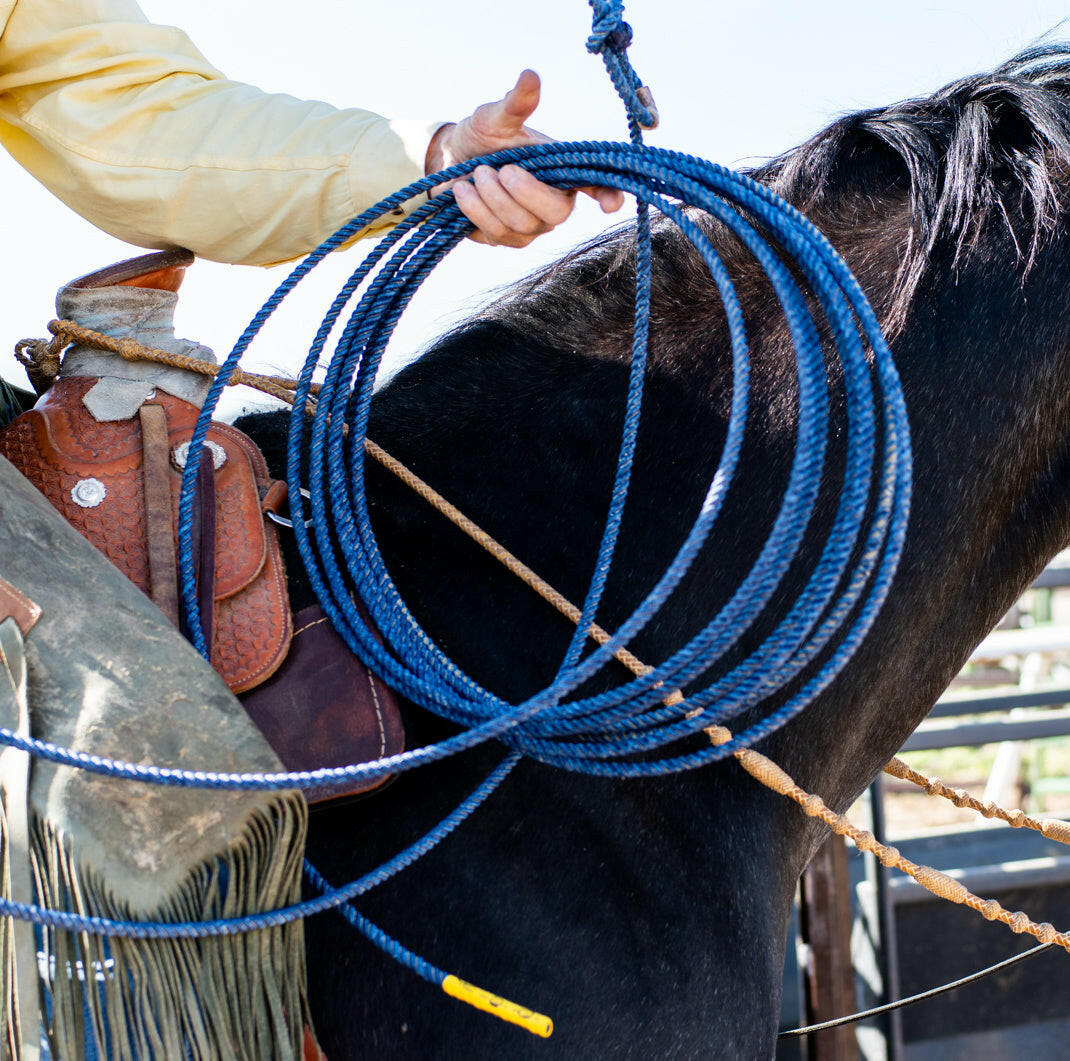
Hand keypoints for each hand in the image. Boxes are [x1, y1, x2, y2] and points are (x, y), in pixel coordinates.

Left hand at [425, 70, 623, 246]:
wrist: (450, 163)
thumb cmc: (482, 138)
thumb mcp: (496, 118)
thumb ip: (516, 103)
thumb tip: (530, 76)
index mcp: (563, 170)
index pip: (594, 185)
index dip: (608, 195)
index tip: (611, 204)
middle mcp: (554, 202)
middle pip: (556, 214)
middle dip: (525, 193)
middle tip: (499, 169)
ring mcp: (533, 226)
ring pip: (522, 225)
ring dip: (493, 198)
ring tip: (478, 173)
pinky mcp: (508, 239)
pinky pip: (498, 233)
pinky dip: (477, 210)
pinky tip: (463, 191)